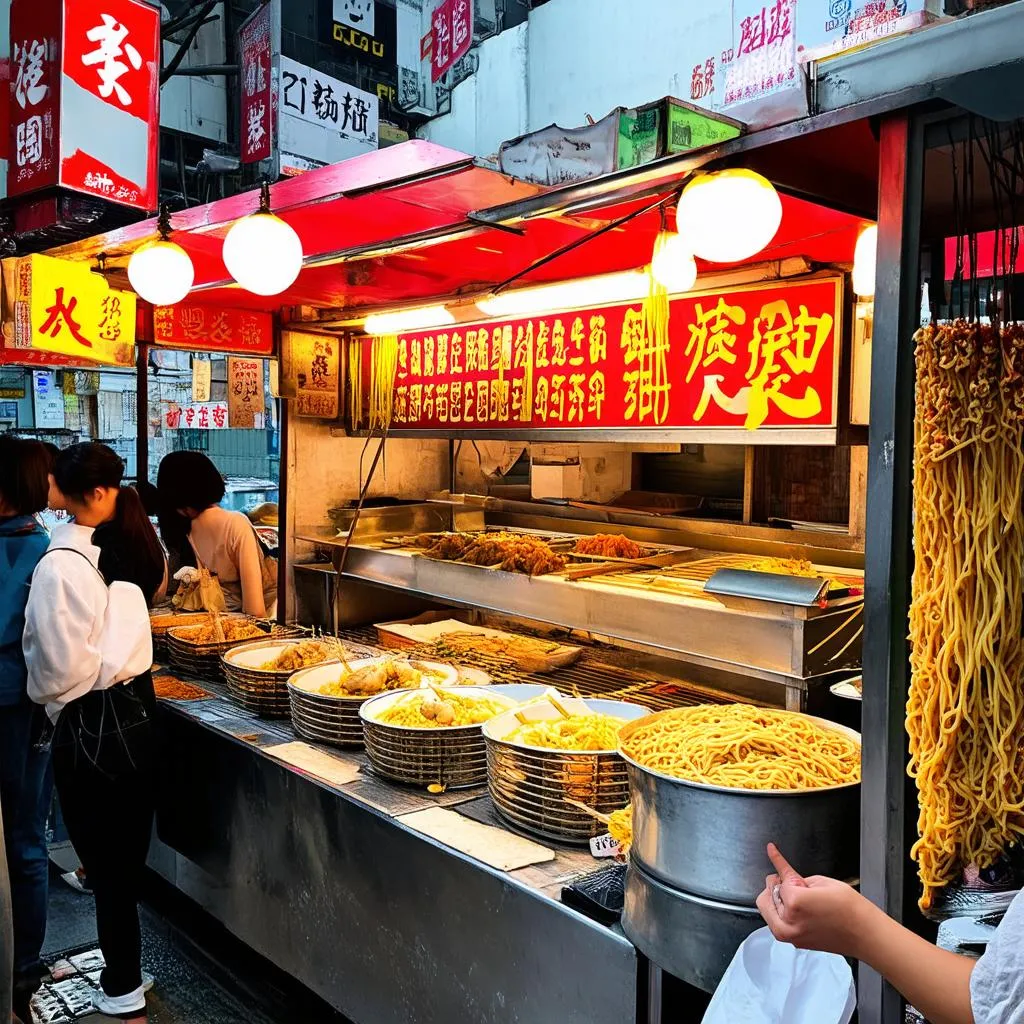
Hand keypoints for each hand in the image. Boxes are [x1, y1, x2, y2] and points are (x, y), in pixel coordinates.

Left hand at [756, 843, 874, 958]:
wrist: (865, 934)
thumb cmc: (850, 910)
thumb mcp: (821, 881)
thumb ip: (795, 877)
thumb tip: (782, 874)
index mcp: (794, 903)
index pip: (778, 880)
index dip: (782, 867)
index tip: (771, 851)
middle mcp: (788, 923)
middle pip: (766, 896)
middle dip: (778, 886)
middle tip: (795, 883)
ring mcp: (791, 936)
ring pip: (769, 911)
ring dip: (779, 901)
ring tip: (800, 898)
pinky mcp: (795, 943)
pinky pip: (779, 923)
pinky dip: (784, 913)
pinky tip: (799, 907)